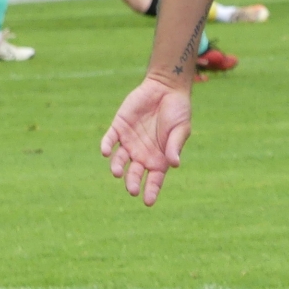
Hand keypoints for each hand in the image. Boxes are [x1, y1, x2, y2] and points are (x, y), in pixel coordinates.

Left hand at [101, 75, 191, 206]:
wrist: (166, 87)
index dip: (151, 191)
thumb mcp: (181, 129)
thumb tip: (174, 164)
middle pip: (134, 174)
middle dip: (132, 182)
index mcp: (159, 158)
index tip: (148, 201)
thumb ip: (175, 146)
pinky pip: (110, 140)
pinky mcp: (119, 127)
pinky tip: (106, 152)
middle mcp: (142, 154)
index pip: (154, 180)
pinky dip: (107, 146)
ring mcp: (129, 141)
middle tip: (132, 189)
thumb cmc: (178, 110)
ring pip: (119, 160)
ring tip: (118, 172)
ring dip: (117, 167)